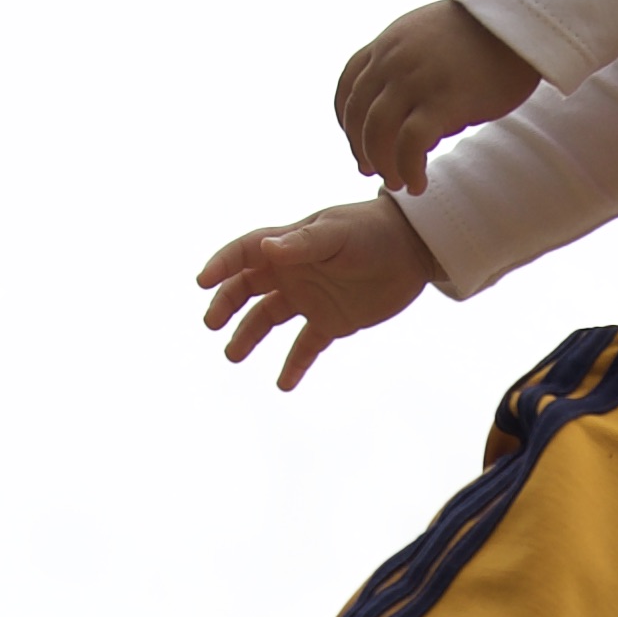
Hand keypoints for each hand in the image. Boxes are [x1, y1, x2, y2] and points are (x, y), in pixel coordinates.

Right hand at [196, 192, 430, 389]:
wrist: (415, 249)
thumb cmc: (373, 231)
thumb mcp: (337, 234)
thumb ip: (303, 244)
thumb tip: (267, 251)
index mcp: (288, 246)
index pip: (244, 254)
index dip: (222, 266)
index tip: (202, 283)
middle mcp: (293, 272)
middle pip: (247, 289)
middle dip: (227, 306)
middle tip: (212, 324)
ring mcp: (310, 298)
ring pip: (268, 320)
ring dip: (249, 337)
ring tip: (233, 356)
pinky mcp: (332, 322)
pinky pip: (305, 347)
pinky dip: (293, 366)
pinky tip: (283, 385)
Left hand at [334, 0, 544, 192]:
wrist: (520, 25)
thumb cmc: (484, 36)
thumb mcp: (429, 37)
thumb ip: (407, 65)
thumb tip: (406, 113)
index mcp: (387, 44)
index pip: (347, 87)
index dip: (346, 122)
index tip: (359, 144)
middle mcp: (393, 61)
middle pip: (356, 115)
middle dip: (360, 149)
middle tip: (373, 172)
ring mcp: (416, 81)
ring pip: (376, 133)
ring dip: (382, 165)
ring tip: (397, 183)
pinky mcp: (444, 102)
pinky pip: (410, 145)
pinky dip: (408, 170)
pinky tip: (418, 184)